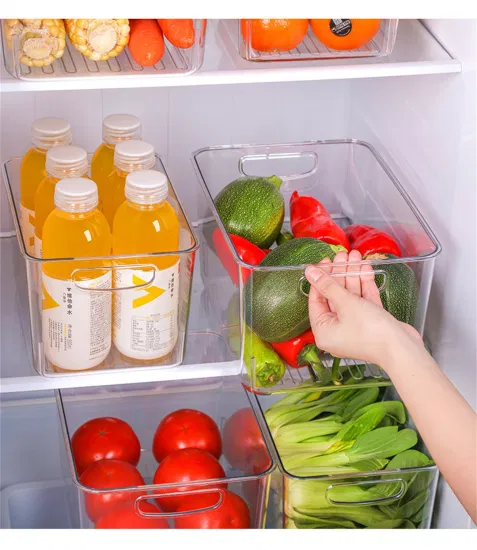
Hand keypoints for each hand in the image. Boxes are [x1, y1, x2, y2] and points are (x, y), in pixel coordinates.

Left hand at [305, 250, 421, 366]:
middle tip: (342, 255)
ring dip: (353, 276)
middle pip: (334, 296)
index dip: (320, 279)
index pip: (316, 300)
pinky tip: (365, 268)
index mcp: (323, 332)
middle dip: (340, 274)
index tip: (324, 262)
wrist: (402, 349)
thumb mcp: (345, 303)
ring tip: (355, 256)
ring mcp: (354, 327)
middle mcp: (337, 331)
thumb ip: (328, 285)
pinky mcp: (370, 323)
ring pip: (350, 297)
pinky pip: (363, 301)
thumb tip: (310, 272)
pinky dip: (364, 286)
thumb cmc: (371, 331)